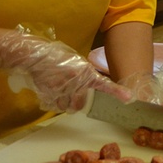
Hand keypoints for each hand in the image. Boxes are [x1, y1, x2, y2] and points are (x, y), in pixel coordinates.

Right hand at [0, 24, 129, 112]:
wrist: (34, 55)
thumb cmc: (55, 56)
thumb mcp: (75, 62)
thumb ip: (83, 75)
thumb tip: (89, 88)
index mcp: (84, 71)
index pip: (103, 84)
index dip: (116, 92)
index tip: (129, 98)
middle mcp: (75, 81)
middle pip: (81, 103)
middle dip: (77, 101)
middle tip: (70, 91)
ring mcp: (61, 89)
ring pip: (68, 107)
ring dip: (65, 102)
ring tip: (59, 89)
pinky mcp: (48, 94)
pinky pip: (55, 106)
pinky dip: (53, 101)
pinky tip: (50, 90)